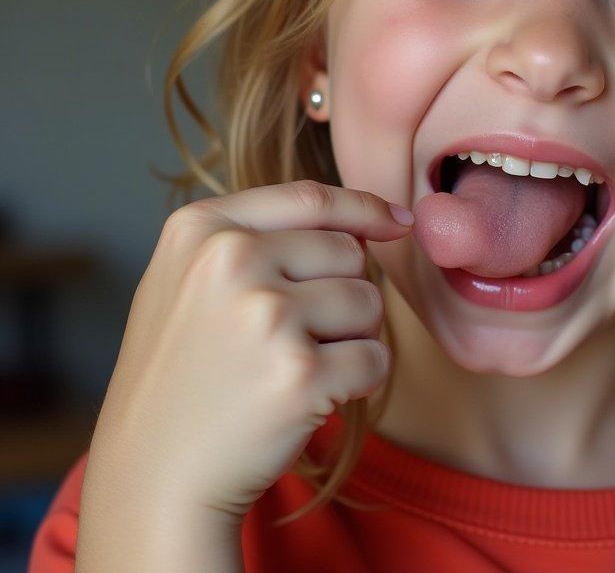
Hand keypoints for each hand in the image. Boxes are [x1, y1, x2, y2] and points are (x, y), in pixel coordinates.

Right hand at [87, 180, 412, 520]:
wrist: (156, 476)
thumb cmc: (185, 372)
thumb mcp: (191, 278)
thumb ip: (266, 235)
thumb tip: (378, 220)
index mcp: (200, 228)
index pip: (310, 198)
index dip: (364, 207)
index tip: (398, 221)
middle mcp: (231, 260)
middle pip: (349, 252)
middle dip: (341, 292)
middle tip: (290, 338)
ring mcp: (265, 315)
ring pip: (369, 302)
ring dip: (351, 338)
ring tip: (292, 367)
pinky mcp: (299, 373)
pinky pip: (375, 358)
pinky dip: (359, 381)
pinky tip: (311, 398)